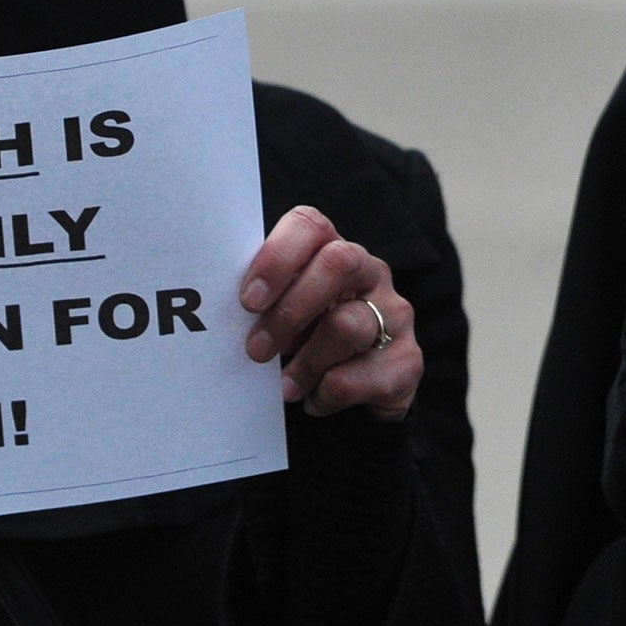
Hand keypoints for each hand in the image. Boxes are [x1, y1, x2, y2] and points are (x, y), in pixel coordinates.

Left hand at [239, 206, 419, 420]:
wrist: (364, 393)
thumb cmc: (310, 341)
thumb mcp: (287, 315)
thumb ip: (266, 303)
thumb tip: (219, 314)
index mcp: (334, 250)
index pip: (311, 226)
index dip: (278, 256)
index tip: (249, 299)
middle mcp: (371, 273)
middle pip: (338, 262)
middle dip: (290, 310)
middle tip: (256, 349)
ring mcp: (395, 314)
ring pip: (347, 325)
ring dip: (304, 363)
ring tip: (284, 387)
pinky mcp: (407, 360)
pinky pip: (359, 376)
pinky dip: (326, 394)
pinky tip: (315, 399)